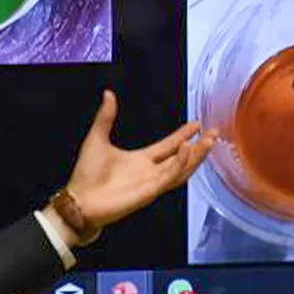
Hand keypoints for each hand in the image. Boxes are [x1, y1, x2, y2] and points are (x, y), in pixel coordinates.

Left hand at [60, 91, 215, 235]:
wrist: (79, 200)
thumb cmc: (86, 174)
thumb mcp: (97, 138)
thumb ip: (106, 117)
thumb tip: (108, 94)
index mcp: (141, 160)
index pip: (168, 146)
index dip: (183, 135)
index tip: (197, 124)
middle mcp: (150, 172)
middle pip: (182, 158)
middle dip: (199, 146)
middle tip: (214, 132)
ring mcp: (152, 183)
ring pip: (182, 168)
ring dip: (196, 154)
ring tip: (209, 140)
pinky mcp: (150, 192)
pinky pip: (170, 176)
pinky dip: (180, 162)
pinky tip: (186, 149)